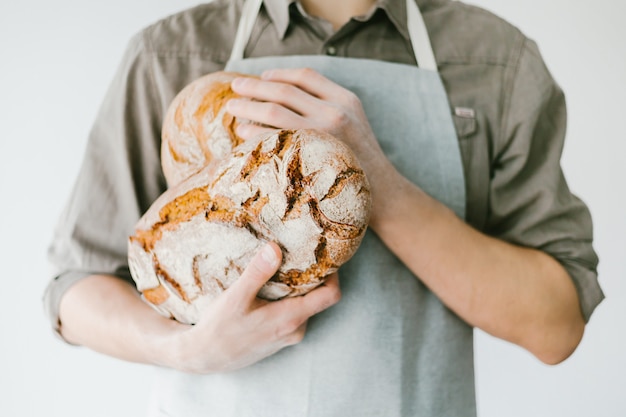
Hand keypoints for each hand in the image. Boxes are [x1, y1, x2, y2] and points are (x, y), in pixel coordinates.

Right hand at [165, 242, 341, 373]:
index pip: (331, 295)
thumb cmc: (219, 328)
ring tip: (283, 267)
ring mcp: (288, 335)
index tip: (324, 255)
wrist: (203, 357)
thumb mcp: (235, 298)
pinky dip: (288, 299)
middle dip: (314, 276)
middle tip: (300, 253)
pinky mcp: (279, 338)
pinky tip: (271, 288)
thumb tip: (275, 248)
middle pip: (319, 298)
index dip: (333, 274)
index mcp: (291, 318)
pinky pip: (293, 314)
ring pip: (305, 306)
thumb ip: (257, 273)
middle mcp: (295, 329)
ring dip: (298, 288)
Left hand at [226, 68, 390, 177]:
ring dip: (248, 107)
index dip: (279, 74)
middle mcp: (334, 113)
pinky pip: (273, 138)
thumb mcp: (354, 123)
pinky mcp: (309, 157)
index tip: (262, 76)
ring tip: (233, 108)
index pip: (306, 76)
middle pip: (284, 91)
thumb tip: (286, 98)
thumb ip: (329, 107)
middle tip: (235, 87)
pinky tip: (243, 133)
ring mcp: (321, 135)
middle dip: (254, 87)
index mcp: (346, 100)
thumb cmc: (362, 160)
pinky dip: (254, 132)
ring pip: (274, 112)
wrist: (383, 194)